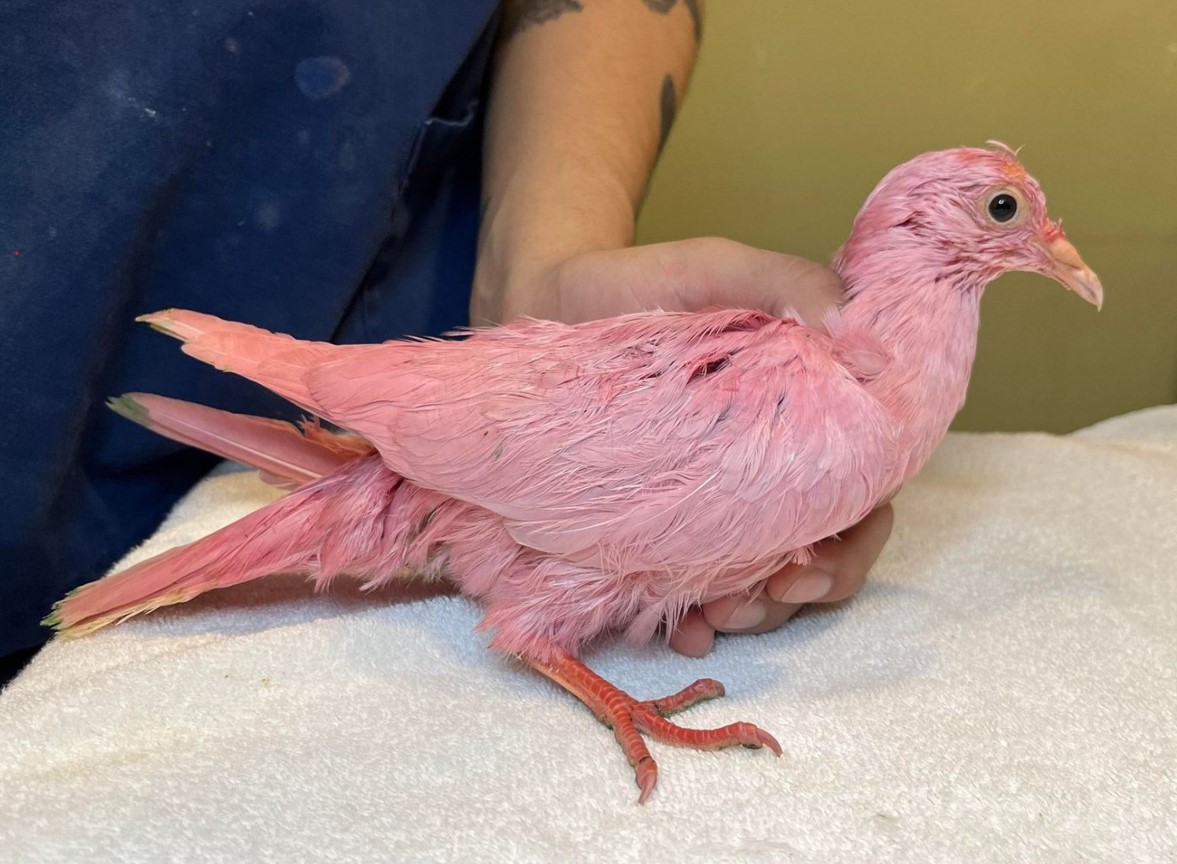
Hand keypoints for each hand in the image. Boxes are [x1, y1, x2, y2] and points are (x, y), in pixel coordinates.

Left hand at [478, 237, 893, 655]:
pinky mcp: (654, 520)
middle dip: (796, 595)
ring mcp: (711, 499)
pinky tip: (679, 628)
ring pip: (759, 583)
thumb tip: (862, 341)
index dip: (853, 541)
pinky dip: (690, 617)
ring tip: (710, 616)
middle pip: (817, 554)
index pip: (861, 492)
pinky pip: (685, 584)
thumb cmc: (638, 283)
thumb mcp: (716, 268)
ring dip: (749, 614)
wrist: (545, 298)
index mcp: (804, 415)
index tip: (809, 566)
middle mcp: (767, 466)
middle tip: (749, 602)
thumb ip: (789, 284)